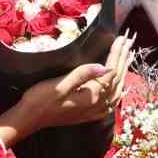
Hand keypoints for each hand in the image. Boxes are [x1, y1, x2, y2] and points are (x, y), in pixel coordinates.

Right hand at [0, 31, 134, 145]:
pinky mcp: (88, 114)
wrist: (29, 119)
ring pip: (116, 90)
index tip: (122, 39)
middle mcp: (96, 104)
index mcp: (90, 95)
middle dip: (122, 60)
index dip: (117, 54)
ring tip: (128, 58)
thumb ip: (82, 75)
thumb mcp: (59, 85)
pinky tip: (121, 88)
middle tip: (128, 42)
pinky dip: (118, 92)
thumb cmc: (40, 99)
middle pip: (116, 79)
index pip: (110, 71)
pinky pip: (110, 102)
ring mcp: (93, 111)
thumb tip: (104, 65)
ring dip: (123, 73)